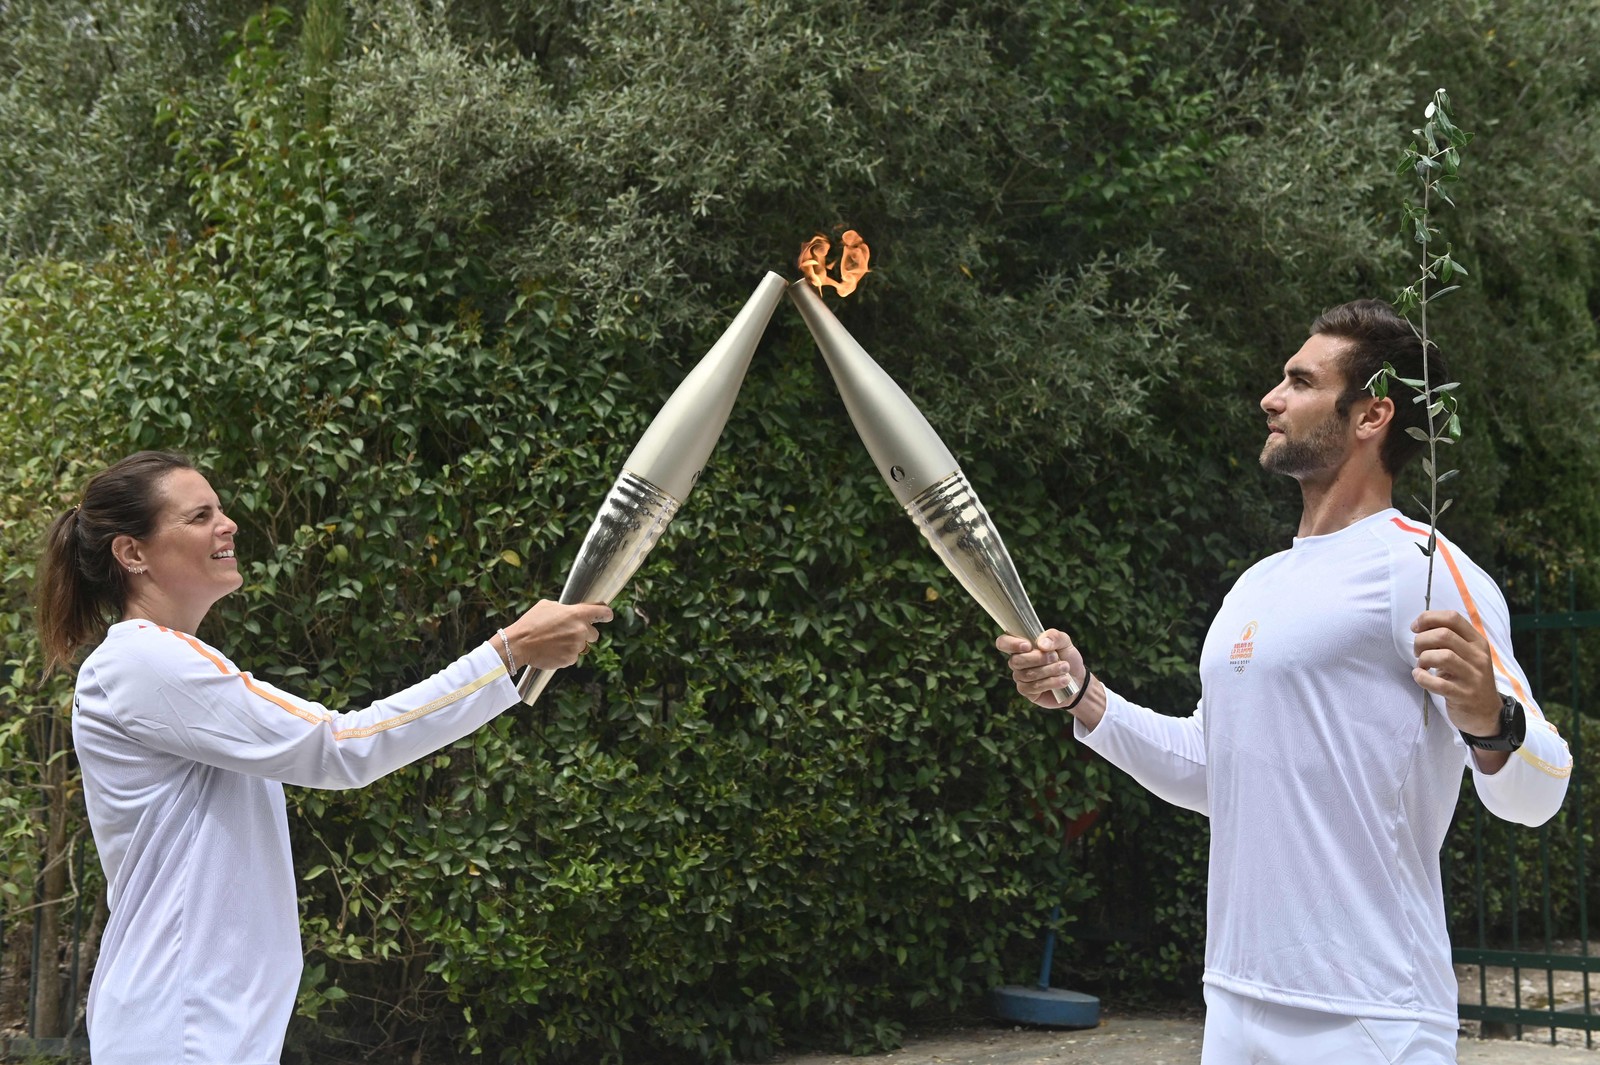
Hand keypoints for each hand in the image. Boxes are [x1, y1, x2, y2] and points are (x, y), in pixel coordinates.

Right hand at [505, 600, 613, 670]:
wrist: (520, 644)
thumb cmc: (532, 623)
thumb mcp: (548, 606)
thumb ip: (565, 609)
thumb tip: (570, 612)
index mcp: (577, 614)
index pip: (602, 612)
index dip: (606, 614)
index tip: (608, 616)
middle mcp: (581, 630)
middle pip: (594, 634)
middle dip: (585, 634)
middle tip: (568, 633)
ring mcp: (576, 646)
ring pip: (582, 646)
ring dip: (573, 645)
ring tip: (555, 642)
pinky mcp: (570, 659)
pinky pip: (572, 656)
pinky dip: (565, 654)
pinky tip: (552, 650)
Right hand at [996, 628, 1086, 710]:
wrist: (1078, 680)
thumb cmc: (1067, 658)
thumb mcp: (1065, 642)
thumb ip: (1054, 636)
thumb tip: (1041, 644)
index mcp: (1022, 646)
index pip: (1003, 642)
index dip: (1011, 644)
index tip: (1028, 646)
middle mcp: (1017, 661)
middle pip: (1016, 661)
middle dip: (1039, 658)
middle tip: (1056, 657)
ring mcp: (1020, 677)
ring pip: (1027, 674)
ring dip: (1049, 670)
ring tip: (1065, 668)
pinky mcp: (1027, 691)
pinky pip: (1033, 687)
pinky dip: (1051, 683)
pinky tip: (1064, 680)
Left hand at [1411, 609, 1500, 735]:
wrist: (1487, 713)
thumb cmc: (1468, 679)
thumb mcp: (1467, 655)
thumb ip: (1450, 640)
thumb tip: (1420, 627)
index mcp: (1477, 642)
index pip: (1453, 618)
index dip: (1428, 618)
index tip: (1415, 628)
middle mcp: (1478, 657)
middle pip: (1444, 635)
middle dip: (1421, 640)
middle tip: (1417, 651)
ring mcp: (1472, 677)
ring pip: (1442, 656)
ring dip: (1423, 658)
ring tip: (1421, 665)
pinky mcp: (1463, 695)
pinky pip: (1437, 683)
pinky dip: (1422, 677)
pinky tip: (1419, 676)